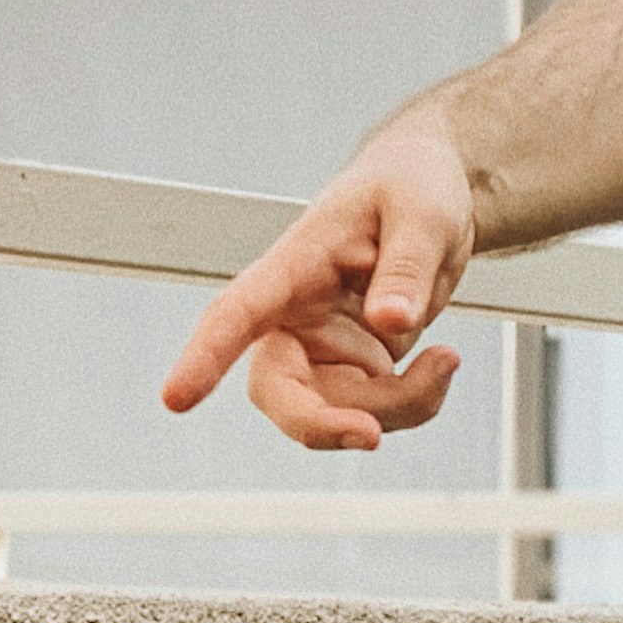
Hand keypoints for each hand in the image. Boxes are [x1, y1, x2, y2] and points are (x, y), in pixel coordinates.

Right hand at [161, 114, 477, 449]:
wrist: (429, 196)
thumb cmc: (412, 188)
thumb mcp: (423, 215)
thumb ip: (406, 267)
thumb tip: (392, 321)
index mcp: (294, 265)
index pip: (238, 311)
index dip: (205, 355)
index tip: (176, 398)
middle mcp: (295, 314)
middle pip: (278, 390)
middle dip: (322, 424)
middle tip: (372, 435)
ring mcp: (322, 347)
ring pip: (337, 411)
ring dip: (397, 407)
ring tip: (446, 361)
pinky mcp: (353, 368)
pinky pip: (376, 411)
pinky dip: (414, 403)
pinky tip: (440, 365)